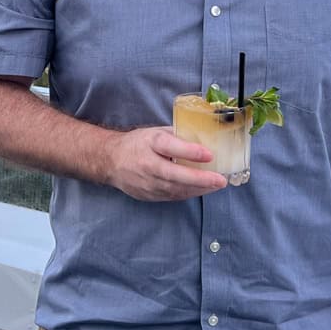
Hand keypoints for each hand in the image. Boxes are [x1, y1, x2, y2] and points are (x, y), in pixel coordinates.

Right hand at [105, 127, 228, 200]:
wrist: (110, 161)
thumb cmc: (137, 143)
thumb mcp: (156, 133)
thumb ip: (177, 137)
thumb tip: (204, 141)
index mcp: (150, 143)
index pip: (170, 146)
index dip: (190, 152)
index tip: (210, 155)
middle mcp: (147, 164)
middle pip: (175, 174)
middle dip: (200, 179)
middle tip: (220, 180)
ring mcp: (146, 183)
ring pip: (175, 190)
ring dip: (198, 189)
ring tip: (215, 185)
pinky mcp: (147, 195)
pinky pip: (171, 196)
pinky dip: (188, 194)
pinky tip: (200, 190)